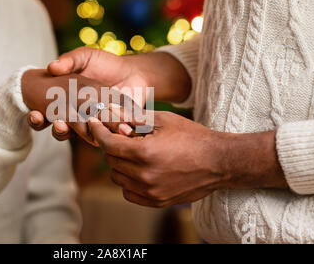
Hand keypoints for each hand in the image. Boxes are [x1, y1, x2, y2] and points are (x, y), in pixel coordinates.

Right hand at [28, 47, 190, 140]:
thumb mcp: (85, 57)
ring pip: (79, 136)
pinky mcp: (109, 128)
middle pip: (60, 130)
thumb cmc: (106, 63)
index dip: (36, 119)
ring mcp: (92, 124)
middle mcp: (76, 115)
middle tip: (58, 124)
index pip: (45, 115)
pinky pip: (101, 137)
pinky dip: (98, 136)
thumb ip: (69, 60)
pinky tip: (98, 134)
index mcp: (65, 101)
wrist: (133, 72)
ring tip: (78, 129)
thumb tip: (52, 67)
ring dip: (79, 135)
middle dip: (57, 129)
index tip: (35, 114)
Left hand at [87, 111, 287, 207]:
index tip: (94, 123)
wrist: (219, 162)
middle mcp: (144, 176)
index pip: (107, 143)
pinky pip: (128, 193)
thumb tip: (107, 110)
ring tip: (133, 151)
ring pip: (117, 177)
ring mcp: (150, 192)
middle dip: (111, 145)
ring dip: (119, 163)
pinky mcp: (156, 202)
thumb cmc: (192, 136)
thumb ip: (131, 117)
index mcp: (145, 153)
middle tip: (120, 134)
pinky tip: (139, 169)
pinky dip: (128, 181)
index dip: (98, 131)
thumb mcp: (162, 120)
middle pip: (110, 160)